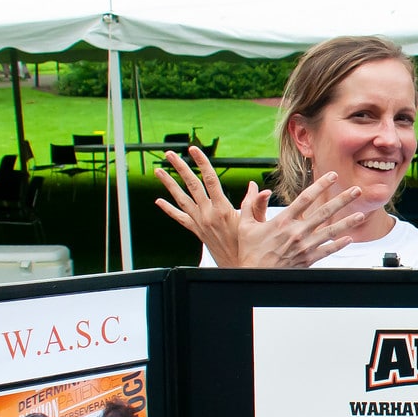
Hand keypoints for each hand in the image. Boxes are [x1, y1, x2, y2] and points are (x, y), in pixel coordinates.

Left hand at [154, 147, 244, 263]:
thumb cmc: (248, 245)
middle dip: (180, 167)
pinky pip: (179, 218)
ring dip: (168, 184)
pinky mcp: (196, 231)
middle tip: (170, 154)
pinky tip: (159, 201)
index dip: (201, 163)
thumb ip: (255, 203)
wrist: (237, 266)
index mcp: (222, 209)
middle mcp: (207, 214)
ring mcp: (199, 222)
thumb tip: (259, 187)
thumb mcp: (254, 222)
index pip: (210, 180)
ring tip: (158, 171)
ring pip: (180, 199)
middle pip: (191, 185)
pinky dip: (168, 209)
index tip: (194, 150)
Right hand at [231, 171, 366, 267]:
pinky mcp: (308, 259)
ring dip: (348, 222)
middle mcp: (297, 231)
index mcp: (283, 220)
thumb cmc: (250, 251)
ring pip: (330, 232)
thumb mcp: (245, 225)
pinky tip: (350, 239)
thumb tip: (253, 186)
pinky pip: (327, 251)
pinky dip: (339, 245)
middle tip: (356, 190)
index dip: (321, 185)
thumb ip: (250, 203)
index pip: (306, 198)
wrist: (255, 276)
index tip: (333, 175)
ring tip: (362, 214)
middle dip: (342, 200)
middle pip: (324, 212)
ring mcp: (304, 246)